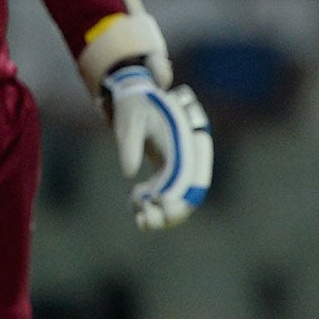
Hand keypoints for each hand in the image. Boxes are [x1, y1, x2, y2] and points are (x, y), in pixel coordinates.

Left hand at [101, 63, 212, 228]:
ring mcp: (179, 166)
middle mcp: (188, 157)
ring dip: (161, 215)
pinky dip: (152, 204)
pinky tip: (134, 199)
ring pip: (178, 201)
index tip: (161, 204)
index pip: (190, 175)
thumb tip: (128, 173)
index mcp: (185, 142)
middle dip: (171, 213)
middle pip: (189, 194)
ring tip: (138, 217)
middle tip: (144, 221)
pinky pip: (165, 196)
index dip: (180, 194)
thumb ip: (129, 143)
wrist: (135, 96)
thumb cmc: (134, 105)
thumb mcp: (128, 118)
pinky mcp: (167, 172)